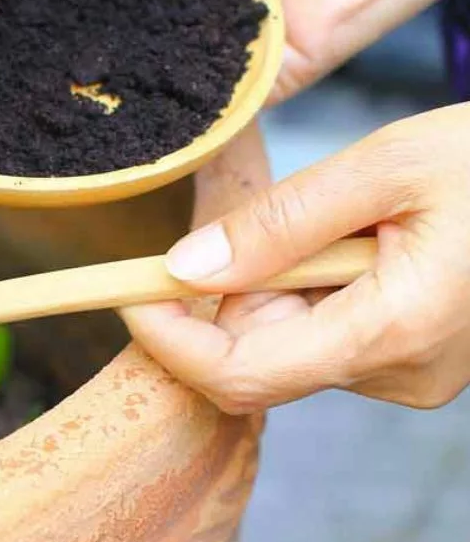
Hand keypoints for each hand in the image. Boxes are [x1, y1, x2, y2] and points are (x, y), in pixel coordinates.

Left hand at [118, 104, 469, 412]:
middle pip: (256, 355)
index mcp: (392, 331)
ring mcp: (411, 373)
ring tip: (346, 216)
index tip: (126, 290)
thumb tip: (183, 268)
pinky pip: (326, 333)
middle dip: (230, 291)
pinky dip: (310, 287)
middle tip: (259, 217)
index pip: (237, 375)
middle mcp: (400, 373)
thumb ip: (280, 224)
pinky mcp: (415, 360)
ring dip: (277, 282)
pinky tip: (357, 239)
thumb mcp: (387, 166)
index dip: (168, 338)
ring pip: (289, 341)